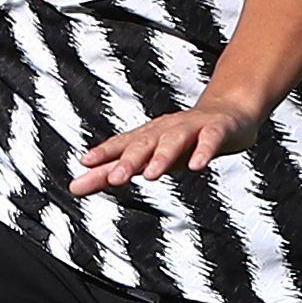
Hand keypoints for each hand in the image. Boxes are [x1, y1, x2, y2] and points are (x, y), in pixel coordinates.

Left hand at [69, 105, 258, 193]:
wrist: (229, 115)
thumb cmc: (181, 141)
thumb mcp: (147, 159)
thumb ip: (110, 173)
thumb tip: (72, 187)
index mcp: (146, 137)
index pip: (121, 145)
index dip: (104, 153)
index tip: (84, 163)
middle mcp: (165, 130)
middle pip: (144, 144)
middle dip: (129, 161)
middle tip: (114, 179)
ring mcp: (191, 128)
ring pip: (174, 141)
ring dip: (162, 156)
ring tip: (151, 175)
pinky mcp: (217, 130)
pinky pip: (210, 140)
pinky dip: (203, 151)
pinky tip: (197, 166)